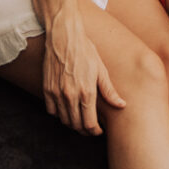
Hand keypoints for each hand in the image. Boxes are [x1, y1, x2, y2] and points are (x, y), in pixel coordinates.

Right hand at [42, 3, 124, 134]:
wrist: (64, 36)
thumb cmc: (85, 50)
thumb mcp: (101, 69)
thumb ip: (109, 91)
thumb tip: (121, 105)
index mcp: (86, 92)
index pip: (89, 124)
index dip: (94, 131)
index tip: (98, 130)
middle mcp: (70, 95)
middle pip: (76, 125)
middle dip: (84, 130)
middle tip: (90, 128)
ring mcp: (57, 93)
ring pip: (64, 120)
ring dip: (72, 123)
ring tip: (80, 120)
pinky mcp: (47, 89)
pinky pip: (51, 111)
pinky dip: (59, 114)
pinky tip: (66, 109)